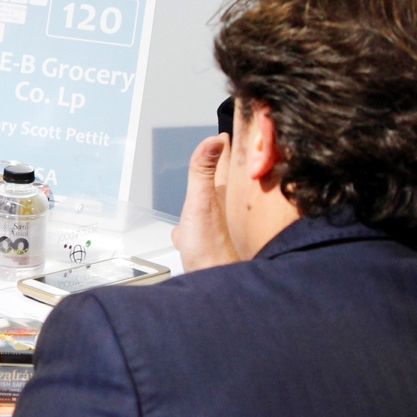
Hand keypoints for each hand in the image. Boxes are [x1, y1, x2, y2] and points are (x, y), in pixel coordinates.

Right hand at [172, 133, 239, 271]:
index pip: (228, 161)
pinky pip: (204, 229)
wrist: (216, 286)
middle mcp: (227, 209)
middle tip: (223, 149)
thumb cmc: (210, 249)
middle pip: (224, 181)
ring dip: (211, 195)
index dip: (226, 145)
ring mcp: (221, 228)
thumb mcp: (201, 203)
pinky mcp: (213, 245)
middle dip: (221, 166)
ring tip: (211, 183)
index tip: (227, 131)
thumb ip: (203, 170)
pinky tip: (188, 231)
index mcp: (225, 194)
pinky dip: (196, 225)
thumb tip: (215, 138)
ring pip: (216, 205)